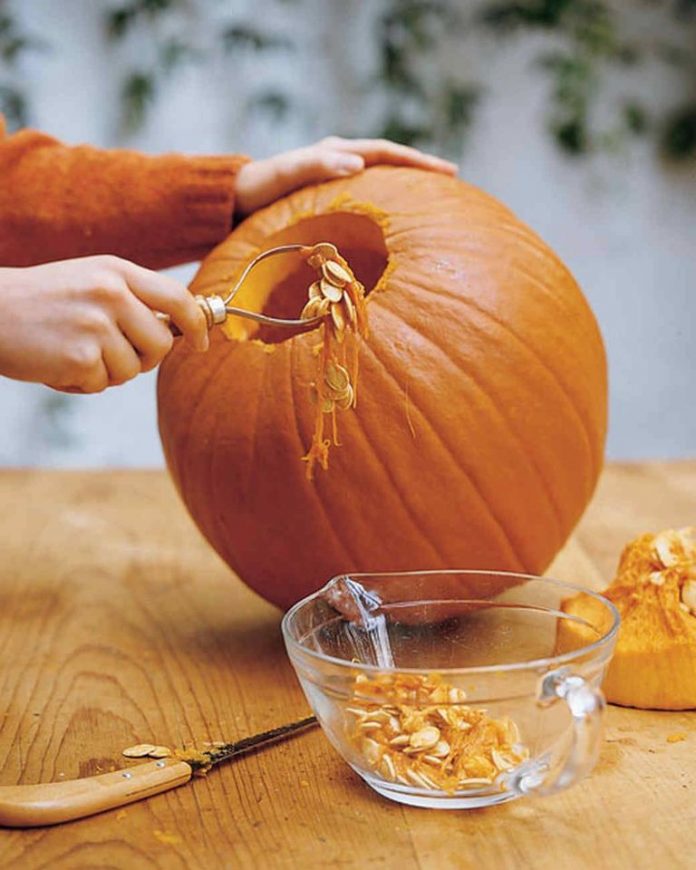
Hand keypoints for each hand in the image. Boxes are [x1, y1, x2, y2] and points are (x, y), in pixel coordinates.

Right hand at [0, 255, 207, 393]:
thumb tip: (179, 330)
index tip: (201, 344)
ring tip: (73, 351)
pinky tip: (56, 363)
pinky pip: (102, 384)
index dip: (197, 326)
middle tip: (109, 352)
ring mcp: (96, 324)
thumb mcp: (91, 280)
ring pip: (133, 370)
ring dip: (107, 372)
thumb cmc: (43, 301)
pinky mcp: (80, 356)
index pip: (177, 298)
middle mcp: (110, 293)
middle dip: (143, 358)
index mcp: (117, 271)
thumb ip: (133, 298)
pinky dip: (81, 383)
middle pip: (161, 344)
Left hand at [234, 136, 457, 216]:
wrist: (234, 201)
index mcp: (334, 152)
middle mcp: (339, 161)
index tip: (446, 172)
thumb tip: (358, 163)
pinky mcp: (330, 198)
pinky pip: (367, 198)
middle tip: (454, 181)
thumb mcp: (285, 175)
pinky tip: (399, 222)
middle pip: (390, 162)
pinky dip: (388, 204)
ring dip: (408, 186)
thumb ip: (317, 167)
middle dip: (421, 170)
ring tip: (436, 200)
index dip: (416, 162)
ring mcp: (336, 179)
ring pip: (381, 179)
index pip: (385, 152)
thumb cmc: (258, 189)